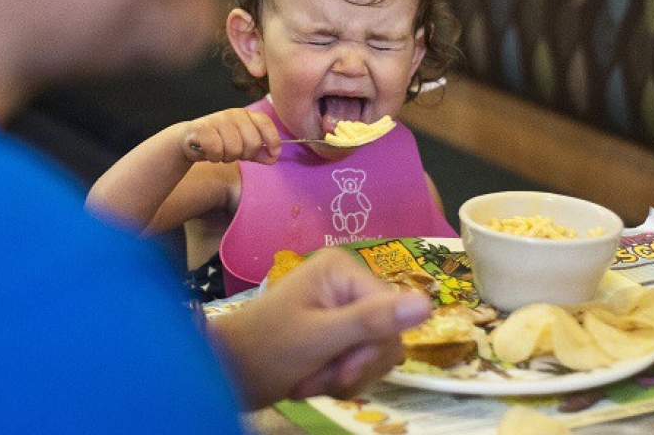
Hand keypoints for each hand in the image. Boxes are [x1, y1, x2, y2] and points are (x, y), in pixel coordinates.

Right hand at [179, 108, 279, 164]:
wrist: (190, 139)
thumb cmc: (220, 141)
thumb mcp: (243, 146)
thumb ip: (259, 152)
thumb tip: (274, 157)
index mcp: (247, 115)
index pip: (265, 123)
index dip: (273, 140)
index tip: (274, 154)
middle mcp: (235, 114)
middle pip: (253, 142)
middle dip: (245, 155)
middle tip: (234, 154)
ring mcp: (219, 119)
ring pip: (235, 149)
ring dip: (227, 158)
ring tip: (220, 152)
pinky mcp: (203, 128)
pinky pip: (217, 150)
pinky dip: (214, 157)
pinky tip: (209, 152)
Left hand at [207, 247, 432, 407]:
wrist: (224, 373)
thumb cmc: (265, 350)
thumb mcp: (319, 338)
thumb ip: (372, 321)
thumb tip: (429, 304)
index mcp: (344, 270)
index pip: (392, 312)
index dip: (373, 349)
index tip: (343, 372)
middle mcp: (348, 283)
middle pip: (387, 334)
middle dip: (356, 366)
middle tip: (321, 379)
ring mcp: (343, 307)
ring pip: (377, 352)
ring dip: (346, 377)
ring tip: (310, 381)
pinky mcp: (337, 331)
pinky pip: (362, 360)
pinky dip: (340, 379)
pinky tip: (312, 382)